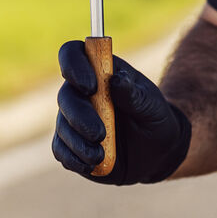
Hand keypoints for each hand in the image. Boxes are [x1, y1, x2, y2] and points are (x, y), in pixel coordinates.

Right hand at [52, 40, 190, 184]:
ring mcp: (72, 118)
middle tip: (100, 134)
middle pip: (65, 96)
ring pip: (62, 126)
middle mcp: (80, 92)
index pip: (72, 54)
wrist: (156, 152)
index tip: (91, 87)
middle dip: (79, 116)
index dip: (74, 66)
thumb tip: (115, 80)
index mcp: (98, 70)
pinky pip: (61, 150)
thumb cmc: (154, 119)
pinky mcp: (70, 144)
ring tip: (100, 155)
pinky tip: (91, 163)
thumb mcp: (152, 105)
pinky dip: (74, 158)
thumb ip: (134, 93)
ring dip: (79, 143)